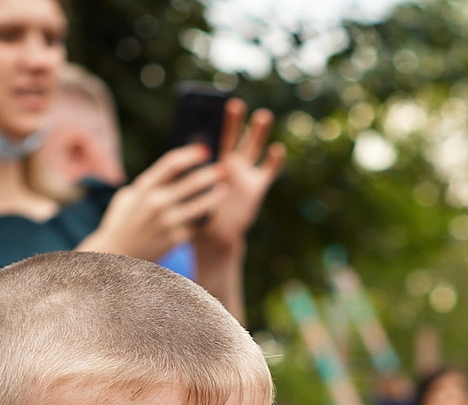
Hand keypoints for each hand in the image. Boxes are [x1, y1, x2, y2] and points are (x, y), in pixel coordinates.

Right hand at [87, 144, 224, 260]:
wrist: (116, 254)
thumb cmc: (124, 220)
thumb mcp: (129, 196)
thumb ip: (150, 184)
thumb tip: (176, 170)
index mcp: (144, 187)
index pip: (171, 164)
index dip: (190, 154)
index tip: (205, 150)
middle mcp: (156, 202)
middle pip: (191, 182)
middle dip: (210, 174)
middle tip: (225, 167)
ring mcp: (166, 222)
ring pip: (199, 206)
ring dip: (214, 197)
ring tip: (225, 190)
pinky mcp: (174, 239)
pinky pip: (196, 226)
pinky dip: (204, 219)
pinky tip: (213, 213)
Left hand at [197, 100, 283, 255]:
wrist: (213, 237)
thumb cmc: (195, 212)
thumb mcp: (190, 191)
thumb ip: (195, 171)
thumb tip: (193, 149)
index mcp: (209, 160)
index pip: (211, 135)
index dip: (212, 122)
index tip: (210, 108)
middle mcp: (228, 162)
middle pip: (232, 136)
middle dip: (233, 121)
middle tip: (234, 104)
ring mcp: (244, 172)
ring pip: (253, 147)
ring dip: (258, 132)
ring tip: (263, 115)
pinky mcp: (257, 186)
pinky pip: (268, 171)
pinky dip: (274, 161)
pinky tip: (277, 149)